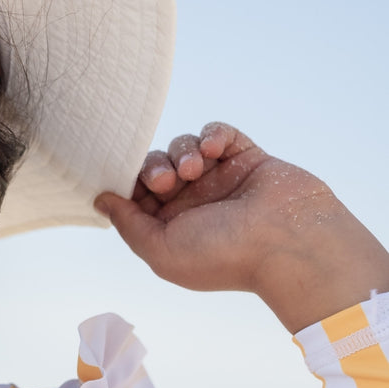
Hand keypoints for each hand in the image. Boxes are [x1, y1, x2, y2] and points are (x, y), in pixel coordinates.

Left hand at [96, 123, 388, 331]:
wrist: (288, 242)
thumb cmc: (224, 255)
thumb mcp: (161, 250)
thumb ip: (128, 224)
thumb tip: (100, 200)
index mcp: (171, 227)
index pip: (136, 195)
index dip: (128, 184)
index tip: (128, 183)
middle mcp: (194, 203)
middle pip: (155, 167)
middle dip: (152, 168)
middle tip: (165, 182)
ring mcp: (220, 179)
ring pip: (184, 147)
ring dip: (182, 152)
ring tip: (194, 170)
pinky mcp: (245, 158)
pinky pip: (218, 133)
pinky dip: (211, 135)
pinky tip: (214, 150)